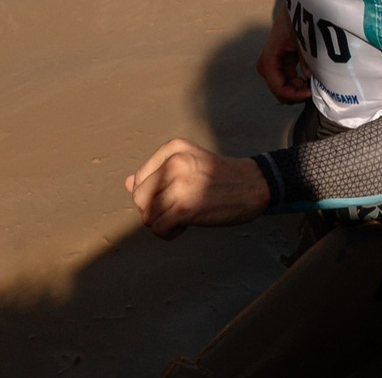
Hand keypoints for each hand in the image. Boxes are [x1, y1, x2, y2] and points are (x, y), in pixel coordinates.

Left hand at [126, 139, 271, 236]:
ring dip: (162, 223)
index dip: (150, 195)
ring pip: (147, 215)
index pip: (139, 178)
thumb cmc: (221, 177)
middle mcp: (174, 162)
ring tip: (181, 219)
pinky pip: (159, 228)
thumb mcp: (189, 163)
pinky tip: (183, 227)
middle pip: (138, 198)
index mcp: (173, 148)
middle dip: (152, 210)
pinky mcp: (187, 207)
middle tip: (173, 211)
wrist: (254, 185)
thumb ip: (157, 172)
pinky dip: (167, 233)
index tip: (170, 197)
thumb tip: (127, 183)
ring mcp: (180, 184)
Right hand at [257, 7, 308, 101]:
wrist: (296, 5)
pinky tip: (311, 80)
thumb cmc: (297, 20)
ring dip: (299, 90)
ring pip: (284, 87)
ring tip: (315, 84)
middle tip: (315, 90)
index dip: (294, 95)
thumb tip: (309, 78)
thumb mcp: (302, 40)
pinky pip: (288, 79)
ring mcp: (273, 65)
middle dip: (297, 94)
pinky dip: (299, 83)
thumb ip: (305, 60)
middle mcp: (267, 66)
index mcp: (269, 60)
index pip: (278, 88)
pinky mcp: (281, 62)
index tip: (311, 92)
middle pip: (280, 91)